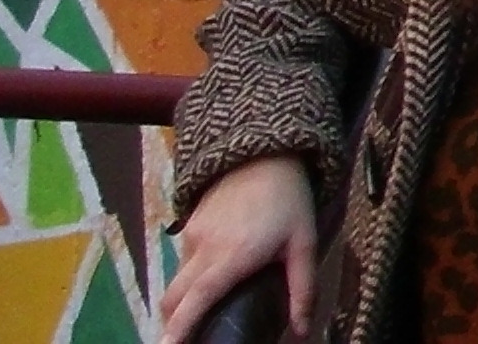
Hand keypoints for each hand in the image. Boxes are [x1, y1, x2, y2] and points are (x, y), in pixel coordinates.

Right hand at [158, 156, 317, 343]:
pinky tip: (210, 279)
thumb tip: (302, 331)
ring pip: (177, 279)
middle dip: (173, 323)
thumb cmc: (289, 201)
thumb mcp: (304, 244)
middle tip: (182, 340)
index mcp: (232, 256)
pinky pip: (183, 260)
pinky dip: (190, 278)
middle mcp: (203, 248)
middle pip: (174, 297)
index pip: (197, 300)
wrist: (266, 152)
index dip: (179, 328)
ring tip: (199, 315)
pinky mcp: (189, 224)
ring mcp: (192, 235)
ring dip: (183, 300)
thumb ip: (302, 290)